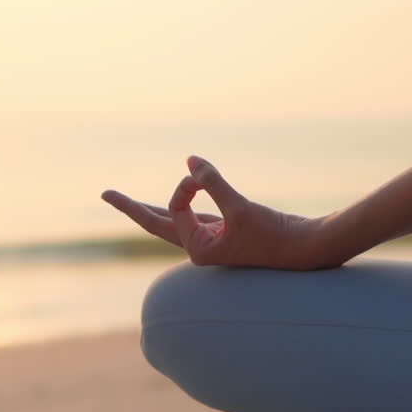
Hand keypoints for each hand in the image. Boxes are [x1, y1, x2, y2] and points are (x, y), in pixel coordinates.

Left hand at [100, 155, 331, 269]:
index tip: (203, 176)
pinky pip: (195, 214)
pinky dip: (184, 202)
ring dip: (151, 208)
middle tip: (104, 193)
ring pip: (173, 220)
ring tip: (123, 201)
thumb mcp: (241, 208)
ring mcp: (213, 240)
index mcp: (198, 250)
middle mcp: (201, 247)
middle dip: (131, 207)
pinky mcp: (227, 231)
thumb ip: (214, 183)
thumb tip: (190, 161)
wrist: (307, 249)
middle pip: (156, 224)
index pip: (175, 208)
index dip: (186, 186)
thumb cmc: (275, 235)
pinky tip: (178, 200)